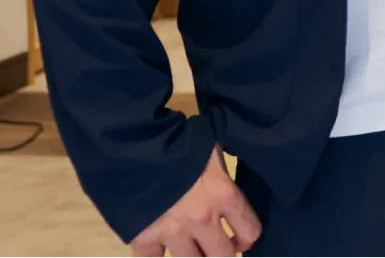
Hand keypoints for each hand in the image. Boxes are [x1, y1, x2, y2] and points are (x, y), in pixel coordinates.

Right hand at [129, 149, 259, 257]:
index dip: (246, 239)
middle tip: (214, 250)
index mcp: (225, 194)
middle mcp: (202, 219)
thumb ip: (222, 173)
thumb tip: (227, 183)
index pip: (250, 232)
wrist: (134, 141)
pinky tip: (157, 251)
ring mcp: (172, 231)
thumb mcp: (213, 149)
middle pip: (222, 257)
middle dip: (220, 255)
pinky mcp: (142, 237)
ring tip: (189, 250)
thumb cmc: (179, 138)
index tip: (239, 239)